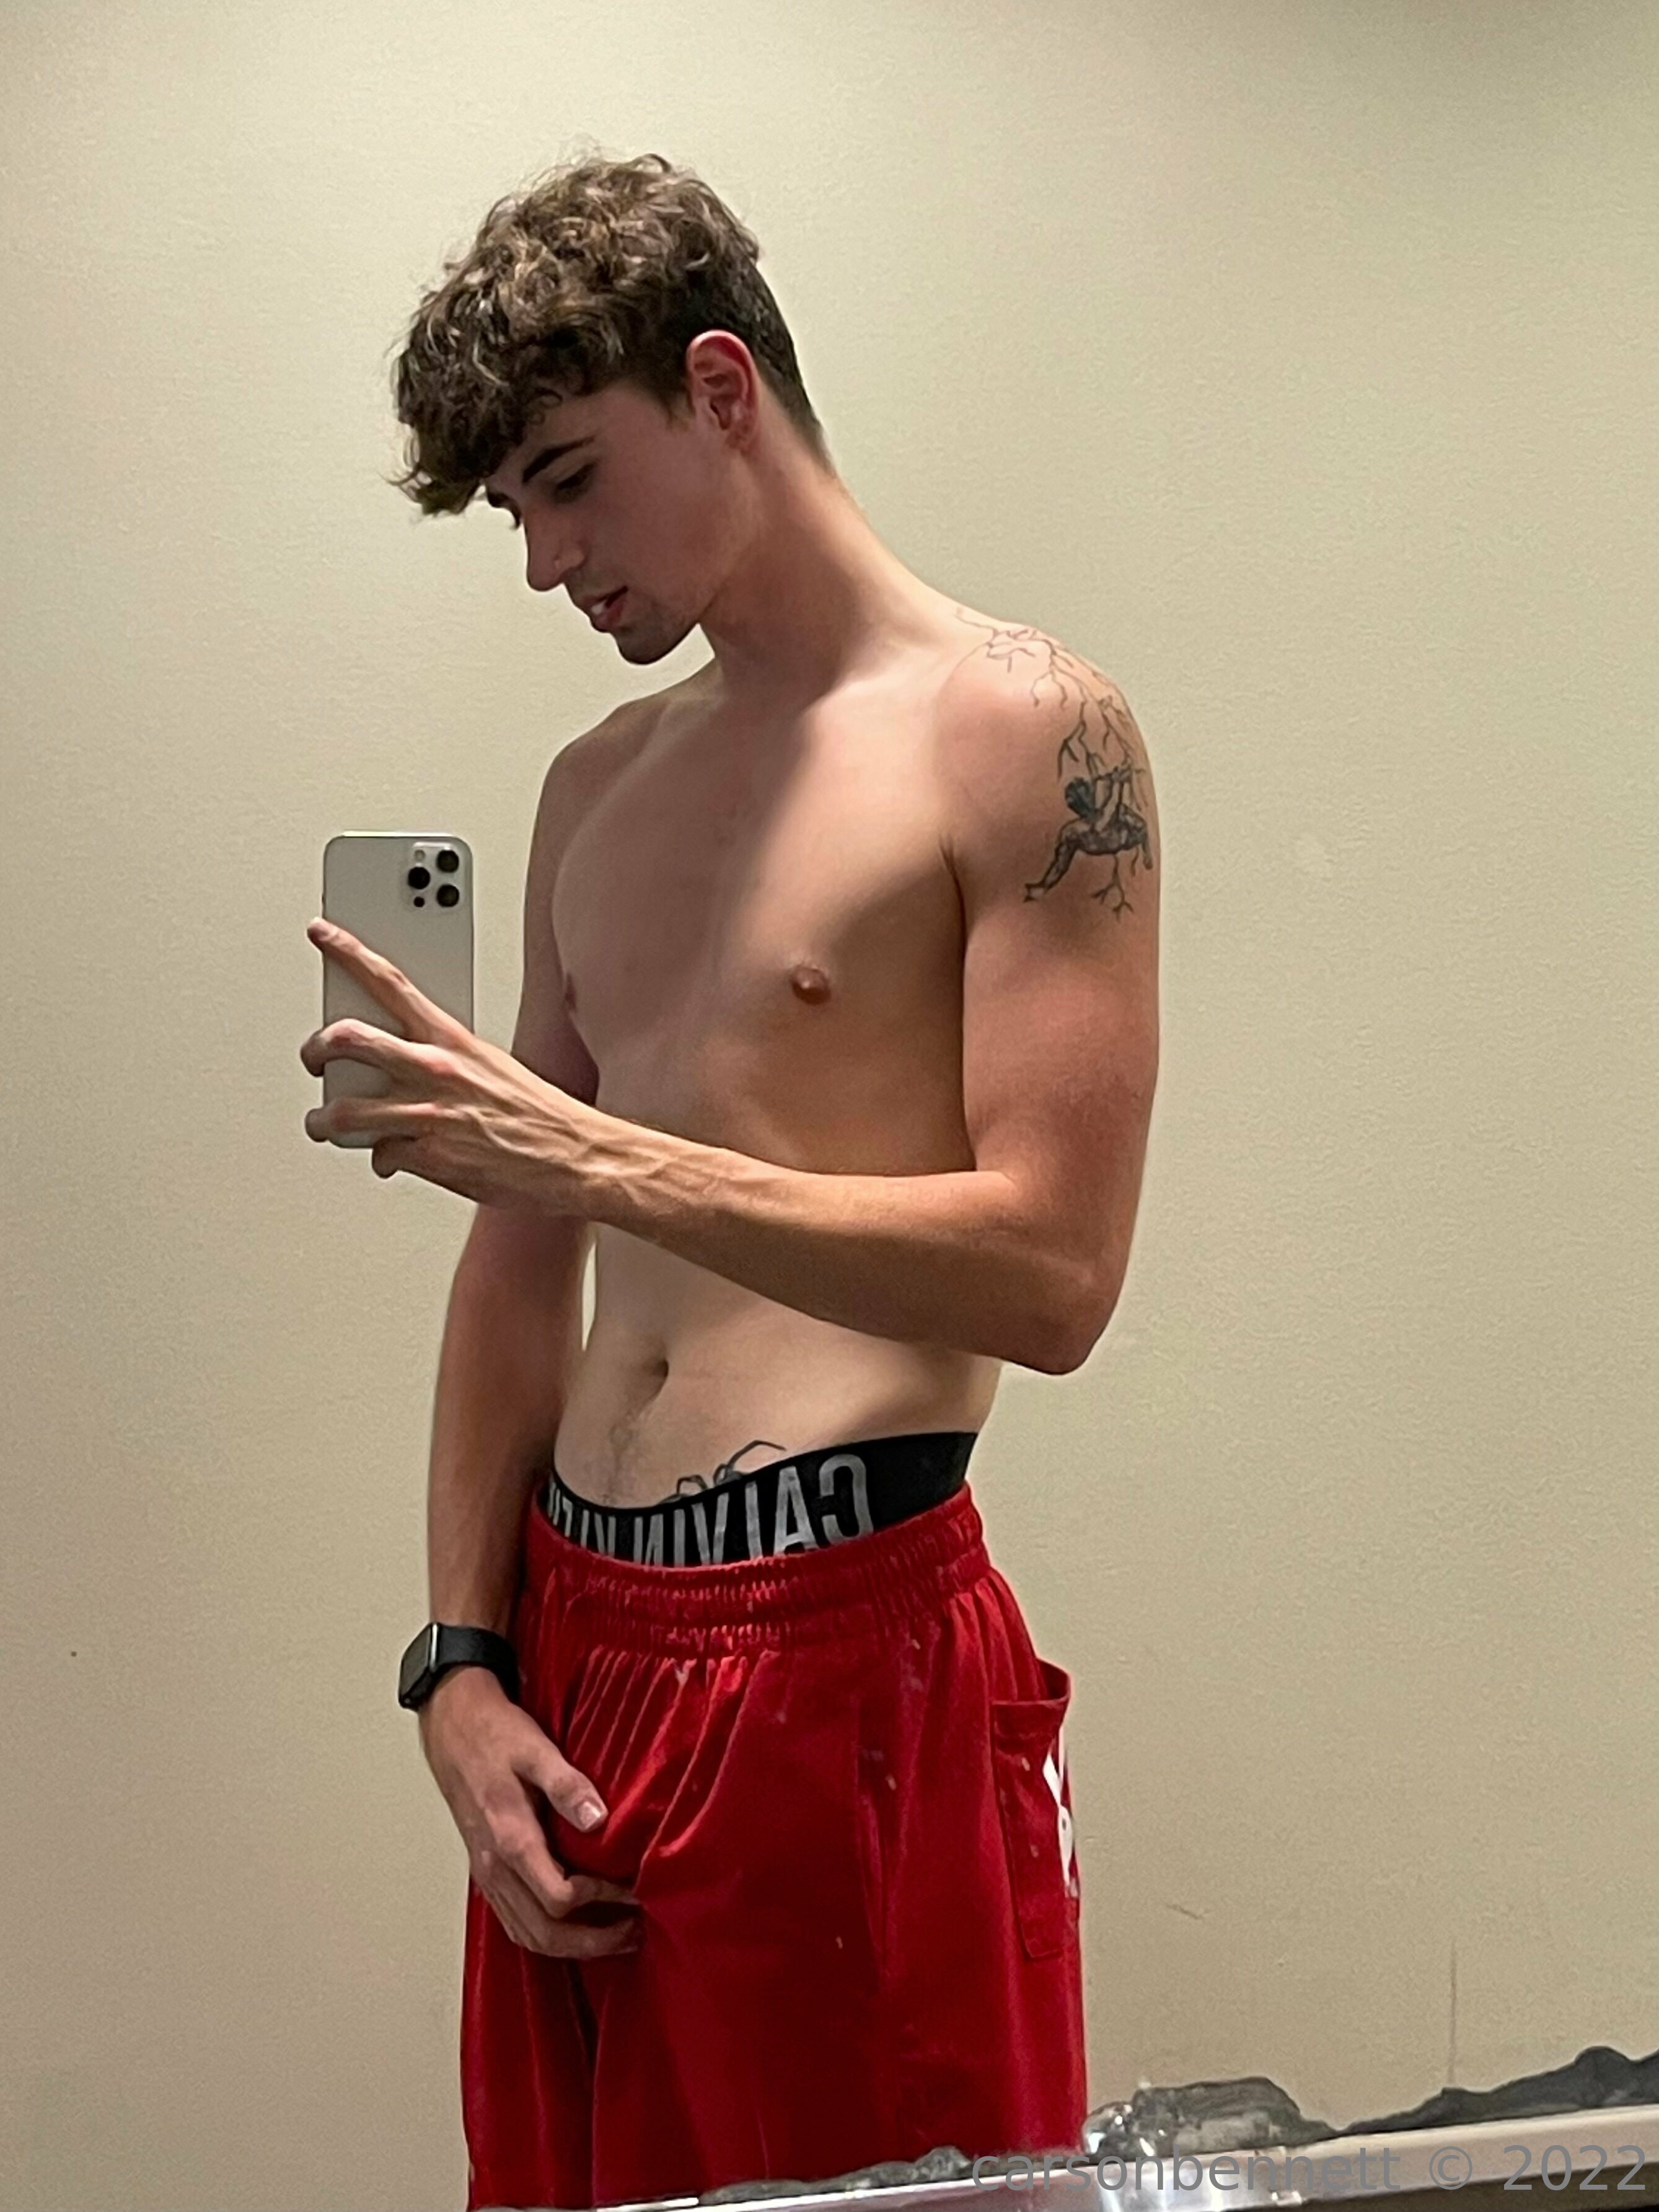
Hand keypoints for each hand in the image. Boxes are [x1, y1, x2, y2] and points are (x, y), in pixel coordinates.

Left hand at [299, 918, 593, 1211]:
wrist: (575, 1157)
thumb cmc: (539, 1112)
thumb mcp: (491, 1064)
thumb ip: (442, 1056)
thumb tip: (400, 1059)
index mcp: (452, 1039)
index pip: (390, 981)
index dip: (348, 951)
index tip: (322, 932)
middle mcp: (435, 1071)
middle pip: (348, 1040)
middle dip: (316, 1048)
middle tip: (313, 1057)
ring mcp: (428, 1115)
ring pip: (344, 1111)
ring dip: (324, 1121)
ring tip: (323, 1123)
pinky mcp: (429, 1158)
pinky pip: (379, 1155)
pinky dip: (380, 1158)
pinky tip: (390, 1158)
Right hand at [419, 1668, 640, 1958]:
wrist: (453, 1729)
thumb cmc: (495, 1736)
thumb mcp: (536, 1749)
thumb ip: (566, 1785)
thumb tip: (599, 1820)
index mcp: (511, 1839)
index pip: (558, 1899)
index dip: (600, 1902)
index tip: (634, 1890)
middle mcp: (496, 1867)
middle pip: (544, 1933)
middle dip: (593, 1942)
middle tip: (634, 1932)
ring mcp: (489, 1874)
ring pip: (527, 1936)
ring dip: (573, 1947)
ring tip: (615, 1937)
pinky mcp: (487, 1872)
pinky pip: (515, 1923)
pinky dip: (547, 1937)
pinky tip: (575, 1928)